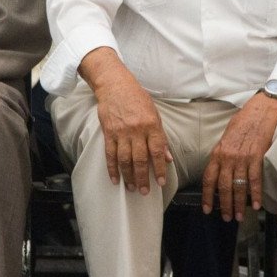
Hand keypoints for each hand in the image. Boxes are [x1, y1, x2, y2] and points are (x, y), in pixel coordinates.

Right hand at [94, 72, 172, 194]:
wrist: (115, 85)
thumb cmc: (137, 98)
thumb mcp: (155, 114)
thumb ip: (161, 136)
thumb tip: (168, 157)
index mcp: (152, 125)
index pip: (157, 152)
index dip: (160, 169)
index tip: (161, 182)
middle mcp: (137, 130)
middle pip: (140, 159)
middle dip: (143, 178)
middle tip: (145, 191)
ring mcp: (121, 132)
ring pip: (125, 160)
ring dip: (129, 176)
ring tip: (132, 188)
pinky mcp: (108, 133)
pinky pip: (110, 154)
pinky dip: (112, 168)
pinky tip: (115, 179)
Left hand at [201, 94, 276, 221]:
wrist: (261, 109)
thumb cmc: (244, 121)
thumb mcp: (227, 136)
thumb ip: (223, 154)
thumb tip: (221, 169)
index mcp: (218, 152)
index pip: (208, 178)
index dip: (207, 196)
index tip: (207, 209)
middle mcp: (228, 157)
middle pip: (223, 187)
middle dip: (224, 205)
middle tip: (226, 218)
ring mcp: (242, 157)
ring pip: (238, 186)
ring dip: (238, 204)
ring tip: (239, 216)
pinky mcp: (257, 157)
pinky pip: (254, 180)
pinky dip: (255, 194)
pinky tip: (256, 205)